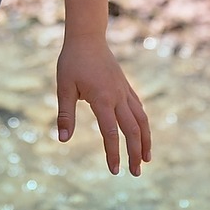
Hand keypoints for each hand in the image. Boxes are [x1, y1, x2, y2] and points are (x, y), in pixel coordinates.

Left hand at [56, 33, 151, 175]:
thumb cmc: (72, 61)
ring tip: (147, 159)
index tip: (115, 171)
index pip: (111, 133)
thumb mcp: (64, 87)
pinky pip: (139, 108)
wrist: (87, 36)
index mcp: (102, 99)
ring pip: (141, 119)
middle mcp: (118, 96)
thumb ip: (65, 114)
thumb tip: (63, 140)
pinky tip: (142, 134)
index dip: (113, 153)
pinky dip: (143, 124)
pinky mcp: (125, 86)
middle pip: (133, 130)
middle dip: (136, 153)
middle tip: (136, 173)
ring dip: (145, 140)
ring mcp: (124, 91)